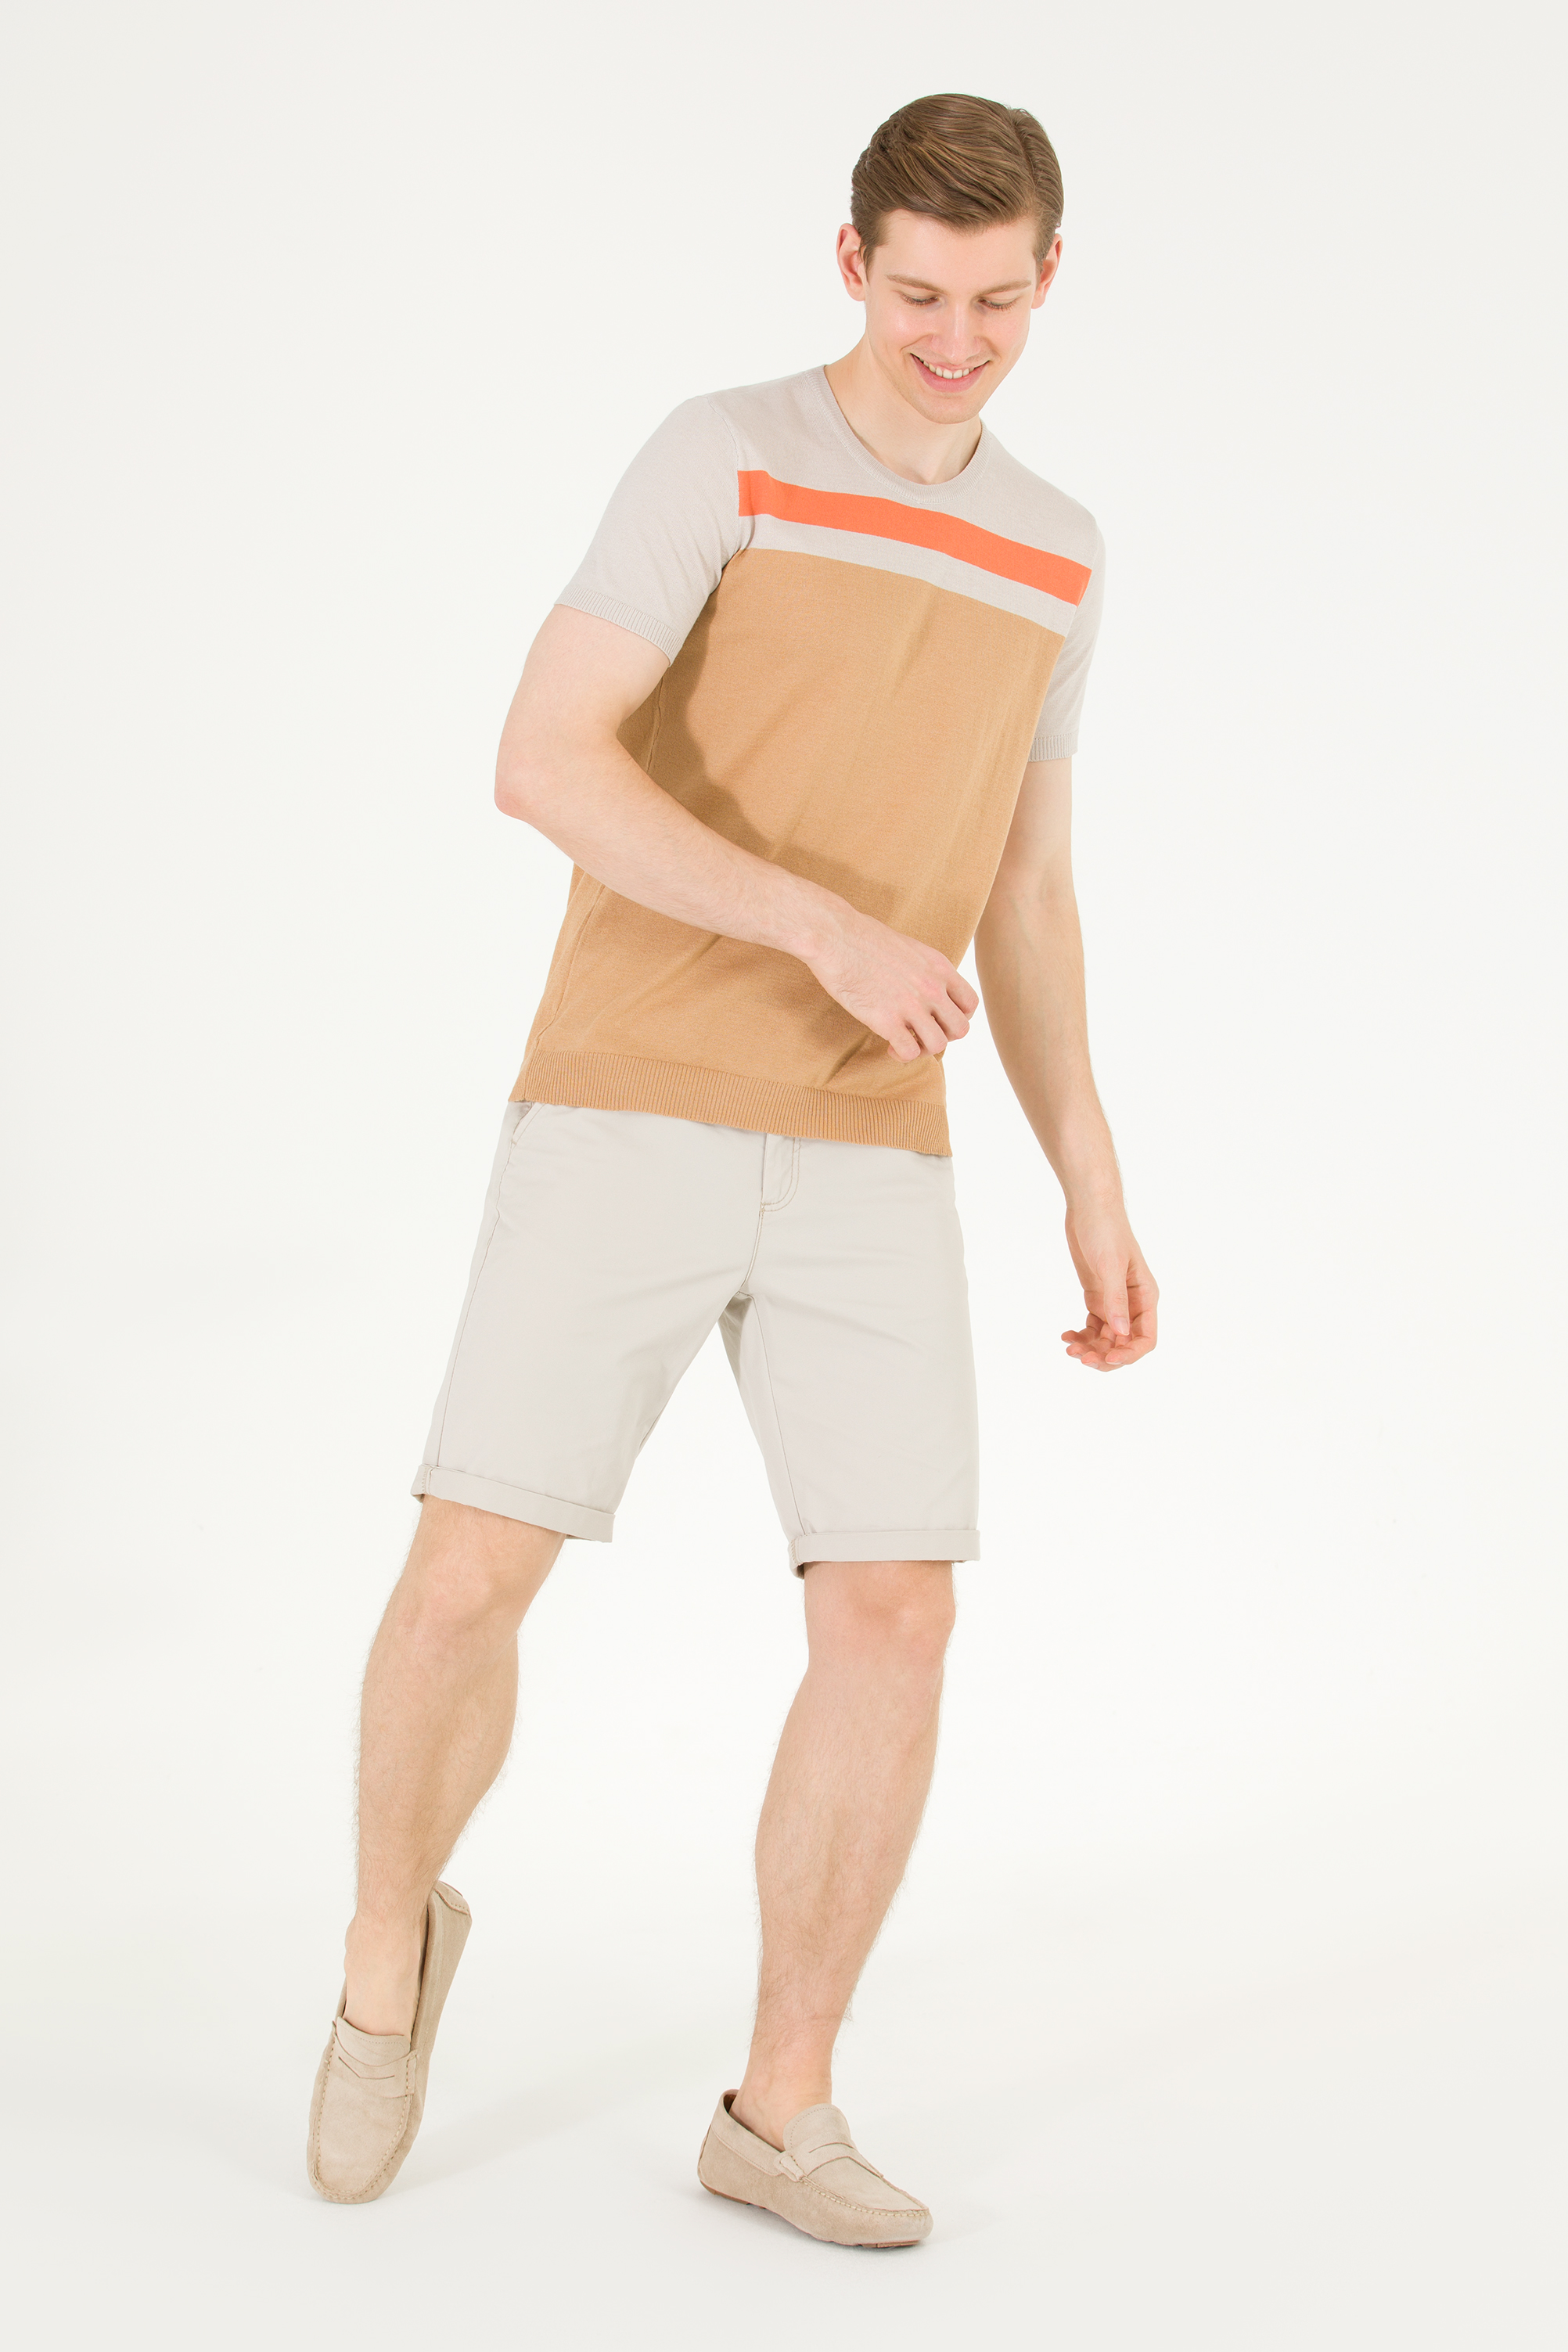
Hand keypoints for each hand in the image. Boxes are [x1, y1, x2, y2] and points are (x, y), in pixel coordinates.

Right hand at [804, 905, 978, 1061]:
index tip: (938, 1018)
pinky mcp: (887, 1020)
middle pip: (960, 1029)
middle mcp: (932, 987)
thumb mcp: (909, 948)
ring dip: (922, 1049)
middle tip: (922, 1032)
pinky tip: (889, 1045)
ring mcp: (911, 1005)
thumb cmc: (863, 937)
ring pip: (938, 1045)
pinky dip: (902, 1055)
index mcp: (939, 967)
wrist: (835, 937)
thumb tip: (922, 986)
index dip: (957, 1016)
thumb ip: (924, 970)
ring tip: (905, 1040)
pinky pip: (909, 1052)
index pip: (970, 1003)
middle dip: (944, 1036)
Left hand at [1061, 1204, 1157, 1370]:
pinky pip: (1092, 1326)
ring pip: (1105, 1338)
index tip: (1107, 1358)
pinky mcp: (1097, 1297)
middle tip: (1080, 1357)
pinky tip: (1066, 1335)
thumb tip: (1121, 1332)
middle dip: (1104, 1355)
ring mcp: (1113, 1301)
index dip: (1129, 1354)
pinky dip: (1081, 1335)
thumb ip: (1116, 1300)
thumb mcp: (1111, 1265)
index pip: (1146, 1338)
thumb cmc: (1106, 1230)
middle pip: (1123, 1343)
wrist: (1089, 1208)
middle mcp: (1132, 1303)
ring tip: (1069, 1347)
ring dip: (1089, 1347)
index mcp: (1145, 1297)